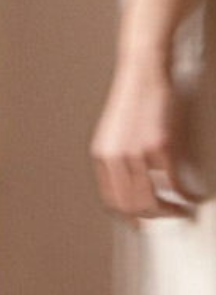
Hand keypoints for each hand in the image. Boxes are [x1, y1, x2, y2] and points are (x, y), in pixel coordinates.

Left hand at [91, 54, 202, 218]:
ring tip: (182, 211)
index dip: (128, 215)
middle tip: (169, 217)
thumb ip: (118, 157)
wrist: (143, 71)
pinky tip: (193, 197)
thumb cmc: (134, 99)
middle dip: (152, 218)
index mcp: (101, 156)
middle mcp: (114, 158)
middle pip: (130, 205)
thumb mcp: (115, 132)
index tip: (141, 223)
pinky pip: (173, 184)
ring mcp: (137, 153)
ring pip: (151, 200)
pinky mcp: (161, 146)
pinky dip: (185, 195)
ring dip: (170, 211)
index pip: (111, 199)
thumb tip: (132, 182)